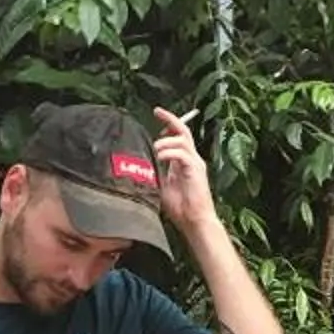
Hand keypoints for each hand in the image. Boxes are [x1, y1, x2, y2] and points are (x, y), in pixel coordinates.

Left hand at [152, 107, 214, 233]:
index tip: (157, 114)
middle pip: (183, 132)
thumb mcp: (161, 186)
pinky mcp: (195, 171)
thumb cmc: (180, 207)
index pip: (178, 136)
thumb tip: (138, 162)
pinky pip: (182, 155)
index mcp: (184, 161)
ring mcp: (195, 164)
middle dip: (170, 120)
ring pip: (182, 141)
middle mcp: (192, 159)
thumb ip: (154, 172)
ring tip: (155, 147)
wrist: (195, 221)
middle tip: (157, 112)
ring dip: (166, 141)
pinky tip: (160, 156)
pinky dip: (170, 152)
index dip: (169, 124)